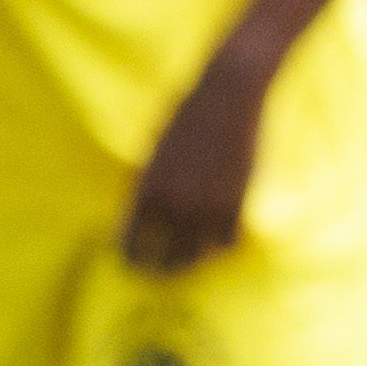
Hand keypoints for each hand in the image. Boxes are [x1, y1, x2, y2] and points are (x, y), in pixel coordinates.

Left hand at [120, 45, 270, 274]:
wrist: (228, 92)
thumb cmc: (184, 114)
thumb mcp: (150, 150)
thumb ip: (143, 183)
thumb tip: (140, 216)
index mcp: (143, 191)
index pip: (129, 245)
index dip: (130, 259)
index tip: (133, 264)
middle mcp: (172, 205)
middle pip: (162, 261)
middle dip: (159, 270)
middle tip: (159, 273)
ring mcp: (206, 206)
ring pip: (196, 258)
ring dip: (191, 261)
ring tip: (188, 262)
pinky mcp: (237, 202)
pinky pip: (227, 243)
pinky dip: (221, 243)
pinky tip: (217, 238)